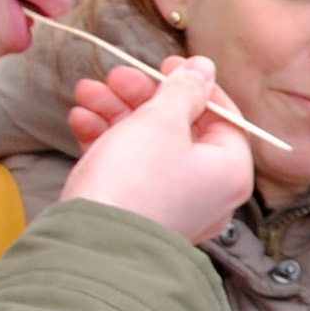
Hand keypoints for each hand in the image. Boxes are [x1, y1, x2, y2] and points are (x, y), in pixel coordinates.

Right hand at [61, 57, 252, 242]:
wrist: (89, 247)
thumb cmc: (135, 181)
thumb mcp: (160, 121)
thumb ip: (184, 90)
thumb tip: (204, 68)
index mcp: (230, 171)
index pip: (223, 117)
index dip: (194, 85)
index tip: (166, 63)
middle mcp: (208, 193)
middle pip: (181, 128)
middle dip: (142, 96)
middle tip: (115, 75)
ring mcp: (173, 206)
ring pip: (148, 145)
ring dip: (116, 112)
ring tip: (85, 91)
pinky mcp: (138, 213)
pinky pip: (128, 169)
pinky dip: (106, 142)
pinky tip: (79, 119)